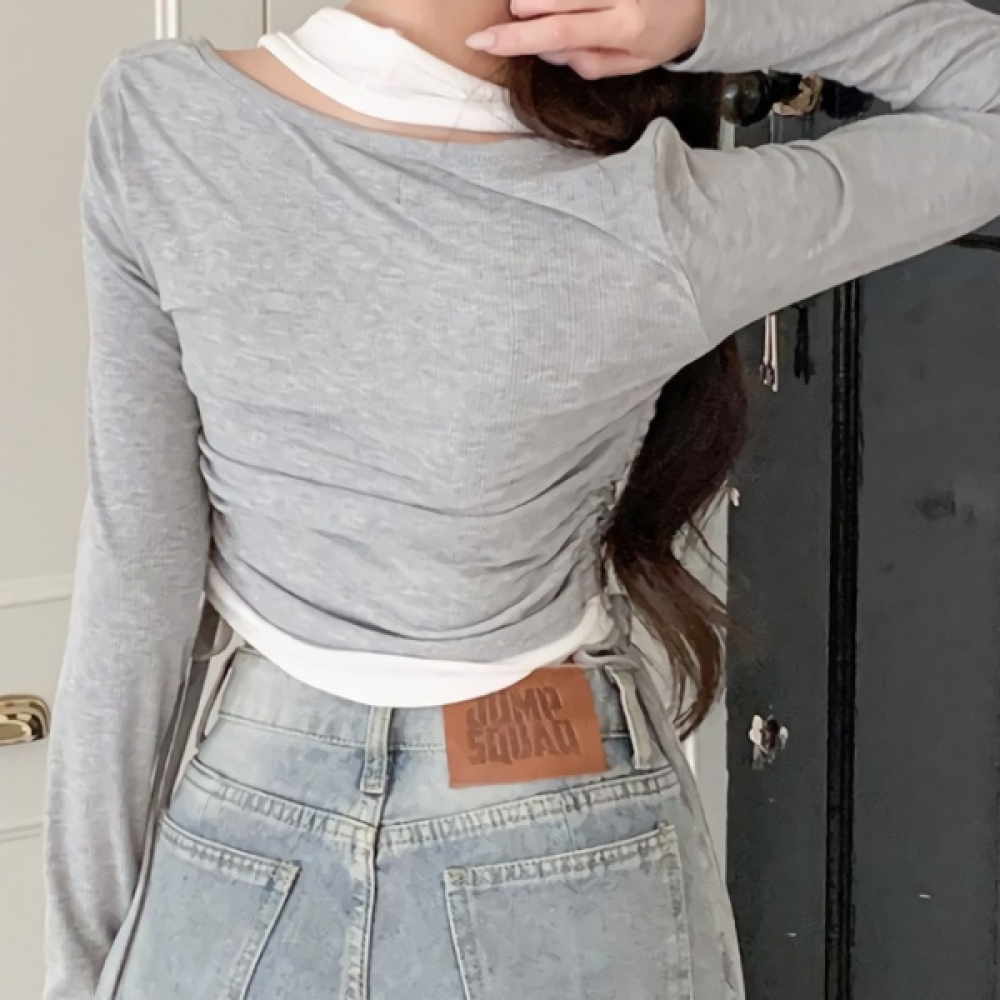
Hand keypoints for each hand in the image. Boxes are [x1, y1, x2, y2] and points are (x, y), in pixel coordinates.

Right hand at [466, 0, 705, 79]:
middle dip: (524, 10)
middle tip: (521, 19)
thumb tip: (547, 51)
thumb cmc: (662, 36)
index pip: (559, 31)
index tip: (480, 40)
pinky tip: (546, 7)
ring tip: (540, 9)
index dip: (515, 37)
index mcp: (623, 27)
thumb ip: (589, 62)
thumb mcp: (631, 65)